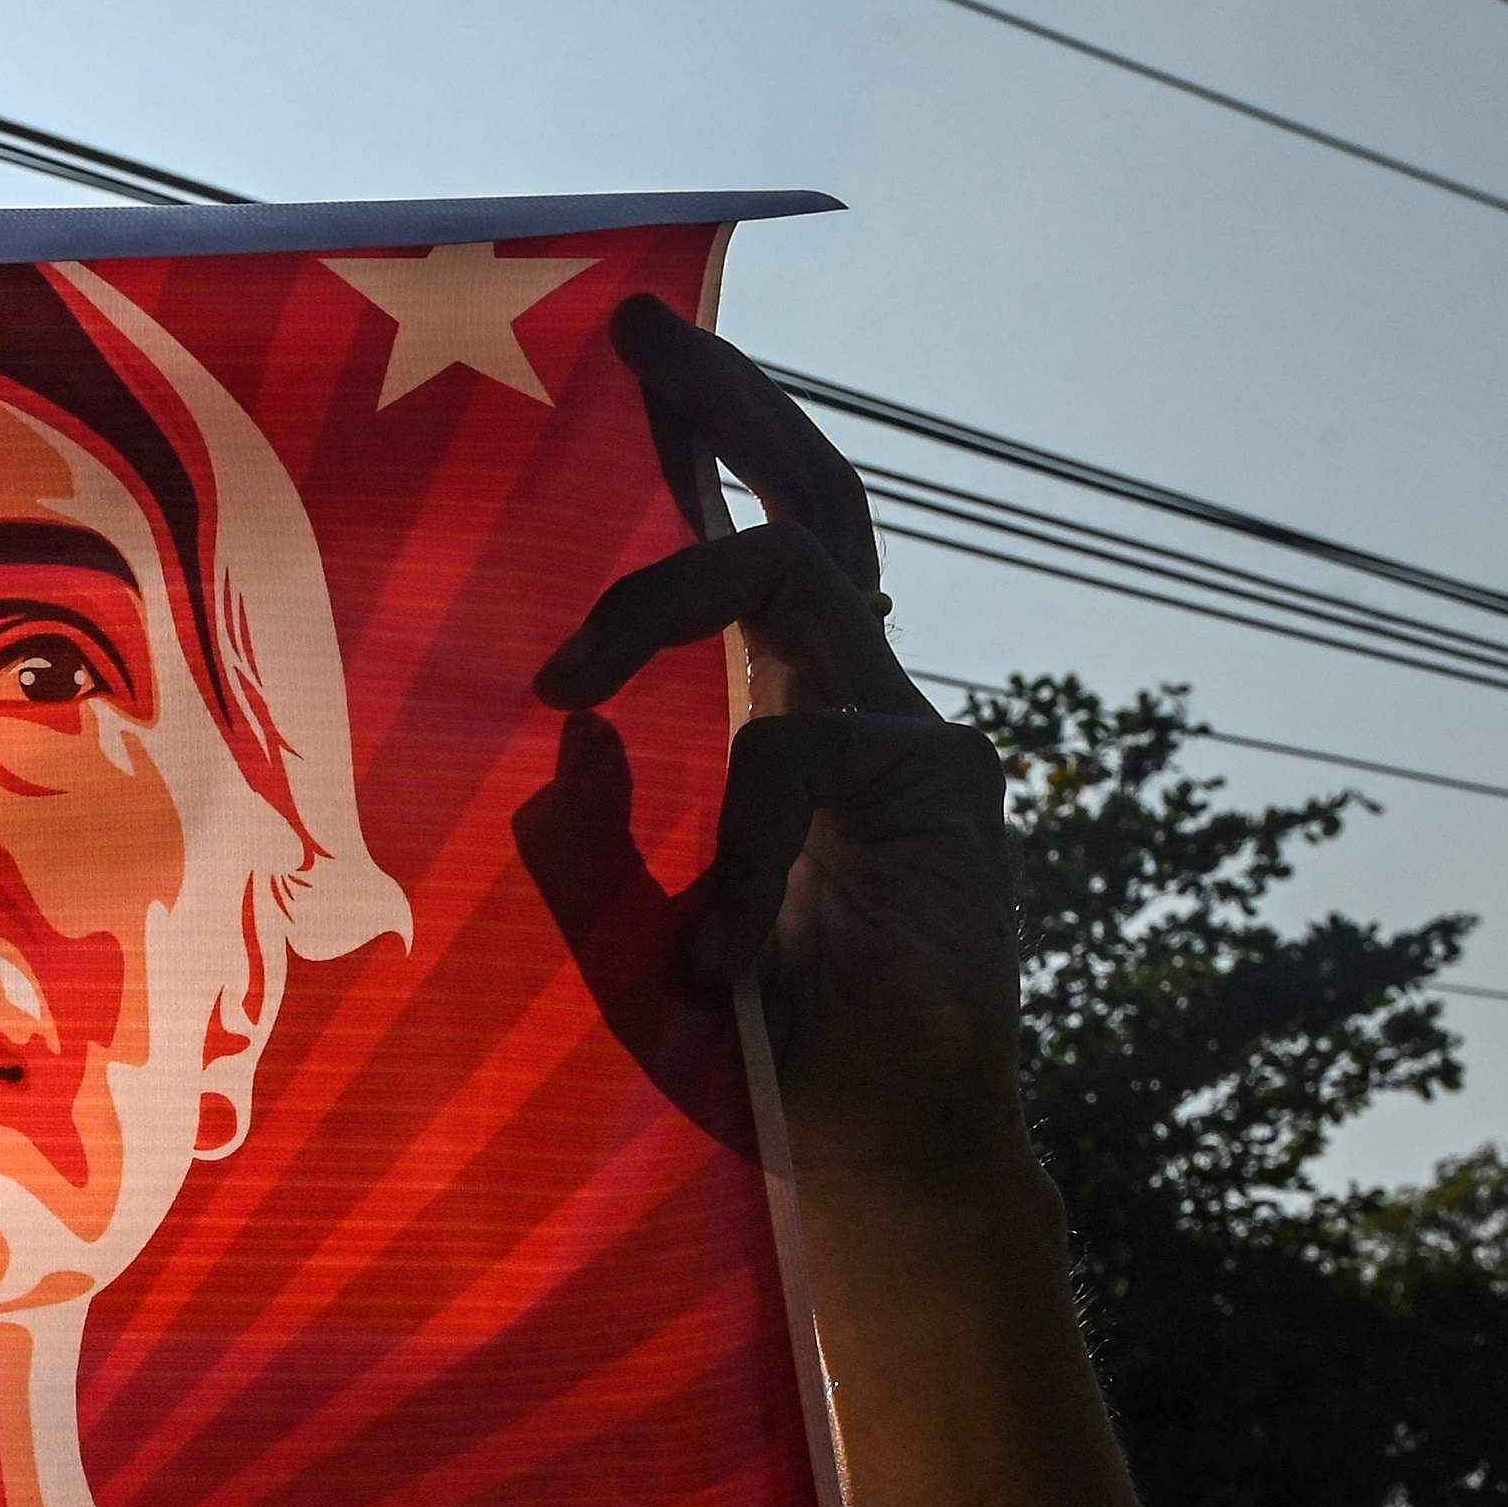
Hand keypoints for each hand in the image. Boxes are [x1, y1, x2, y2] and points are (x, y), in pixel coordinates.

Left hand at [514, 298, 1017, 1195]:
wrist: (884, 1171)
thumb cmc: (765, 1070)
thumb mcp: (633, 948)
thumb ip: (599, 848)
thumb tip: (567, 742)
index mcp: (791, 723)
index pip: (753, 553)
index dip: (703, 459)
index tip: (620, 378)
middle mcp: (860, 703)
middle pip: (815, 500)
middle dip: (730, 406)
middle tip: (642, 335)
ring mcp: (911, 734)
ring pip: (798, 569)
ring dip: (664, 588)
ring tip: (561, 673)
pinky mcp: (946, 787)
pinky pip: (801, 747)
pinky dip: (738, 837)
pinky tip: (719, 951)